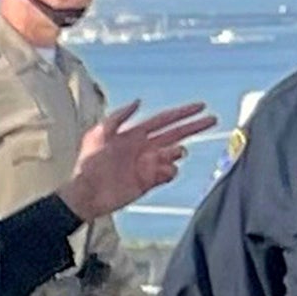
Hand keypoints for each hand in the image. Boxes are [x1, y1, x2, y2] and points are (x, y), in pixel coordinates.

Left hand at [60, 99, 215, 224]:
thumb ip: (118, 116)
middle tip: (212, 120)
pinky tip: (162, 169)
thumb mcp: (98, 134)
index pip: (164, 120)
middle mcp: (144, 148)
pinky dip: (169, 170)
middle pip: (176, 134)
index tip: (200, 106)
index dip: (182, 113)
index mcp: (134, 135)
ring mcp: (147, 165)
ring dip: (176, 152)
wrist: (84, 193)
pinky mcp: (148, 181)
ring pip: (173, 154)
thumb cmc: (88, 164)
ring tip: (169, 153)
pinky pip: (168, 173)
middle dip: (194, 127)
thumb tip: (137, 101)